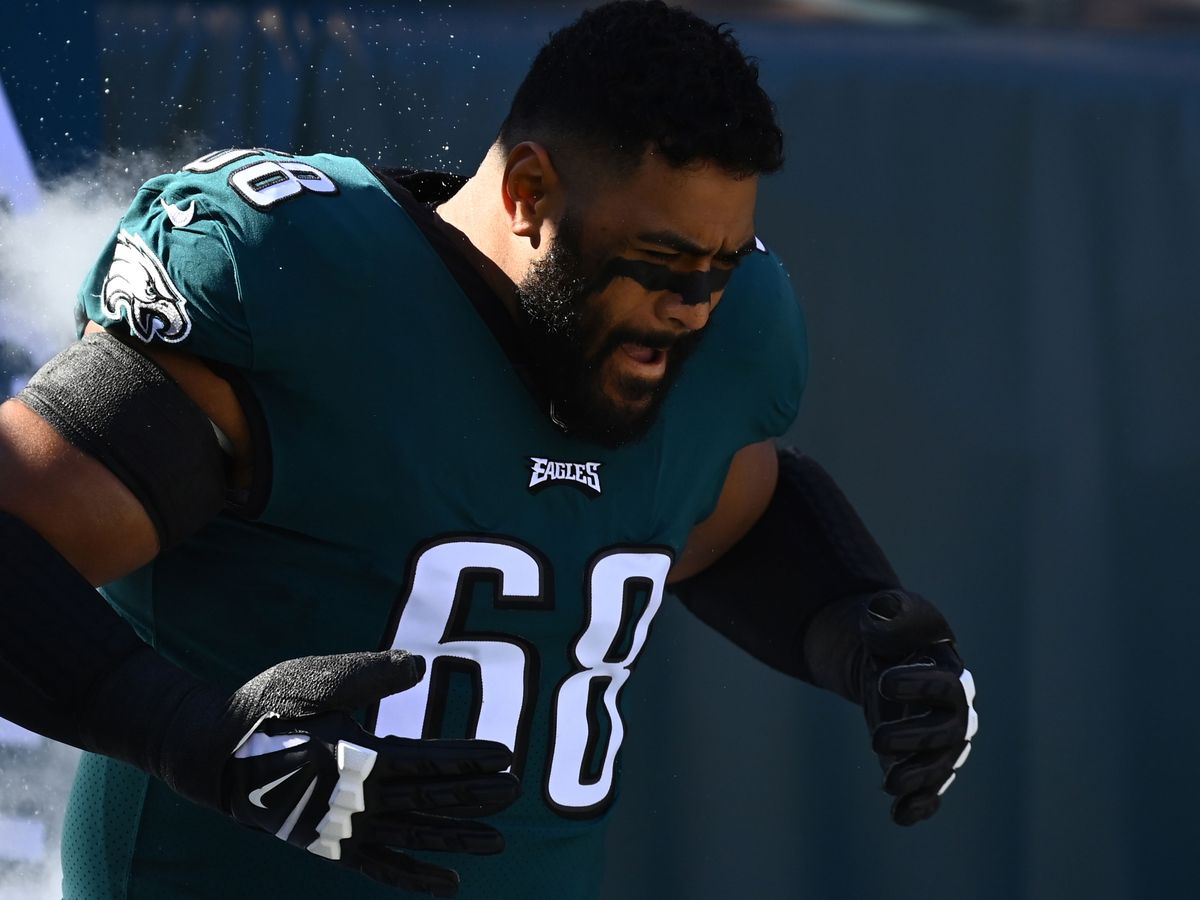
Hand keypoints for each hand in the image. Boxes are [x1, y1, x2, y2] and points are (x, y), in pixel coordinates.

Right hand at [165, 650, 518, 896]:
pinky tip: (450, 885)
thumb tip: (418, 666)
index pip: (424, 760)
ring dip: (456, 837)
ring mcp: (343, 828)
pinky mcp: (332, 846)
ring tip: (499, 841)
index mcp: (352, 755)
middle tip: (517, 790)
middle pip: (427, 799)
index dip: (467, 758)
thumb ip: (367, 674)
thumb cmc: (268, 708)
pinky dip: (415, 878)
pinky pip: (382, 869)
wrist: (213, 755)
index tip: (507, 756)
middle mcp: (352, 799)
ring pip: (413, 836)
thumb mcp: (313, 680)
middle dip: (475, 794)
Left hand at [859, 590, 977, 825]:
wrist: (887, 661)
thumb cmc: (896, 634)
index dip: (920, 686)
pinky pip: (930, 791)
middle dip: (915, 740)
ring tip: (887, 784)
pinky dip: (919, 806)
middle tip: (876, 739)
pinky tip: (899, 815)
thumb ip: (891, 611)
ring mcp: (941, 743)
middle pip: (947, 734)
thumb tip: (884, 611)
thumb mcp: (893, 614)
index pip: (948, 687)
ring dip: (917, 779)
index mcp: (952, 676)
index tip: (882, 680)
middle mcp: (955, 714)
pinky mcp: (924, 763)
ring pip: (939, 768)